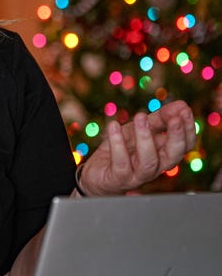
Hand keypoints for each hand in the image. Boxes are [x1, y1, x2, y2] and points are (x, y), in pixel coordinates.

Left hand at [79, 100, 195, 195]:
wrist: (97, 174)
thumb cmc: (123, 151)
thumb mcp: (138, 130)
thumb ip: (159, 120)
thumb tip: (181, 105)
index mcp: (163, 155)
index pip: (184, 146)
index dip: (187, 129)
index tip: (184, 109)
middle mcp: (154, 167)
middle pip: (173, 156)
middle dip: (176, 137)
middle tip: (175, 118)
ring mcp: (137, 175)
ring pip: (148, 161)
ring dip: (145, 137)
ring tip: (140, 116)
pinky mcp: (118, 178)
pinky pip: (121, 162)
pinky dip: (117, 143)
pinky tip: (113, 125)